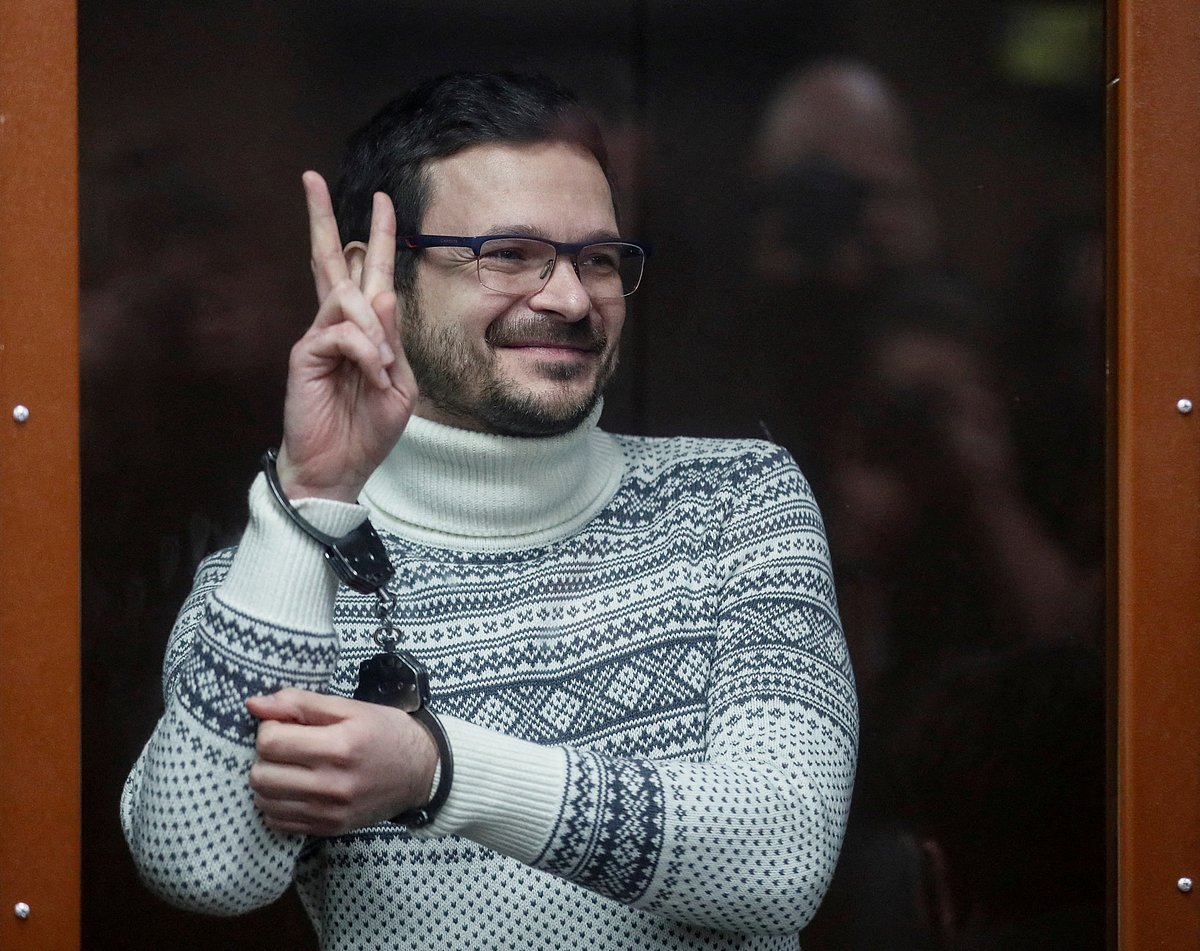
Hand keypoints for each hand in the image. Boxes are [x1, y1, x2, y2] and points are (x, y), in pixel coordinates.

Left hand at [246, 688, 437, 836]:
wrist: (422, 772)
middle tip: (287, 745)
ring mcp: (330, 811)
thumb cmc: (386, 733)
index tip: (287, 724)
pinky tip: (296, 788)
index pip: (270, 742)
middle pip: (260, 774)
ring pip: (264, 801)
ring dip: (269, 779)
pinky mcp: (329, 828)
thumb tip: (254, 704)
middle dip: (266, 755)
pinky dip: (278, 803)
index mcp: (339, 746)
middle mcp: (332, 784)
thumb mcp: (351, 707)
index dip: (270, 727)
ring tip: (290, 766)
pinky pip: (277, 822)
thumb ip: (301, 703)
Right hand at [277, 172, 417, 501]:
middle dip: (321, 218)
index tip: (382, 200)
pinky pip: (339, 333)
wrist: (340, 467)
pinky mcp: (304, 354)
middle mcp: (338, 325)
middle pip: (329, 260)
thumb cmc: (368, 429)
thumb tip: (384, 292)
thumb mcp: (399, 384)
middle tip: (310, 177)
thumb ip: (394, 340)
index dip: (377, 237)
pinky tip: (369, 373)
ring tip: (380, 369)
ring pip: (346, 298)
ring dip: (373, 329)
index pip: (369, 273)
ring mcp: (318, 337)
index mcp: (366, 330)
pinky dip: (363, 350)